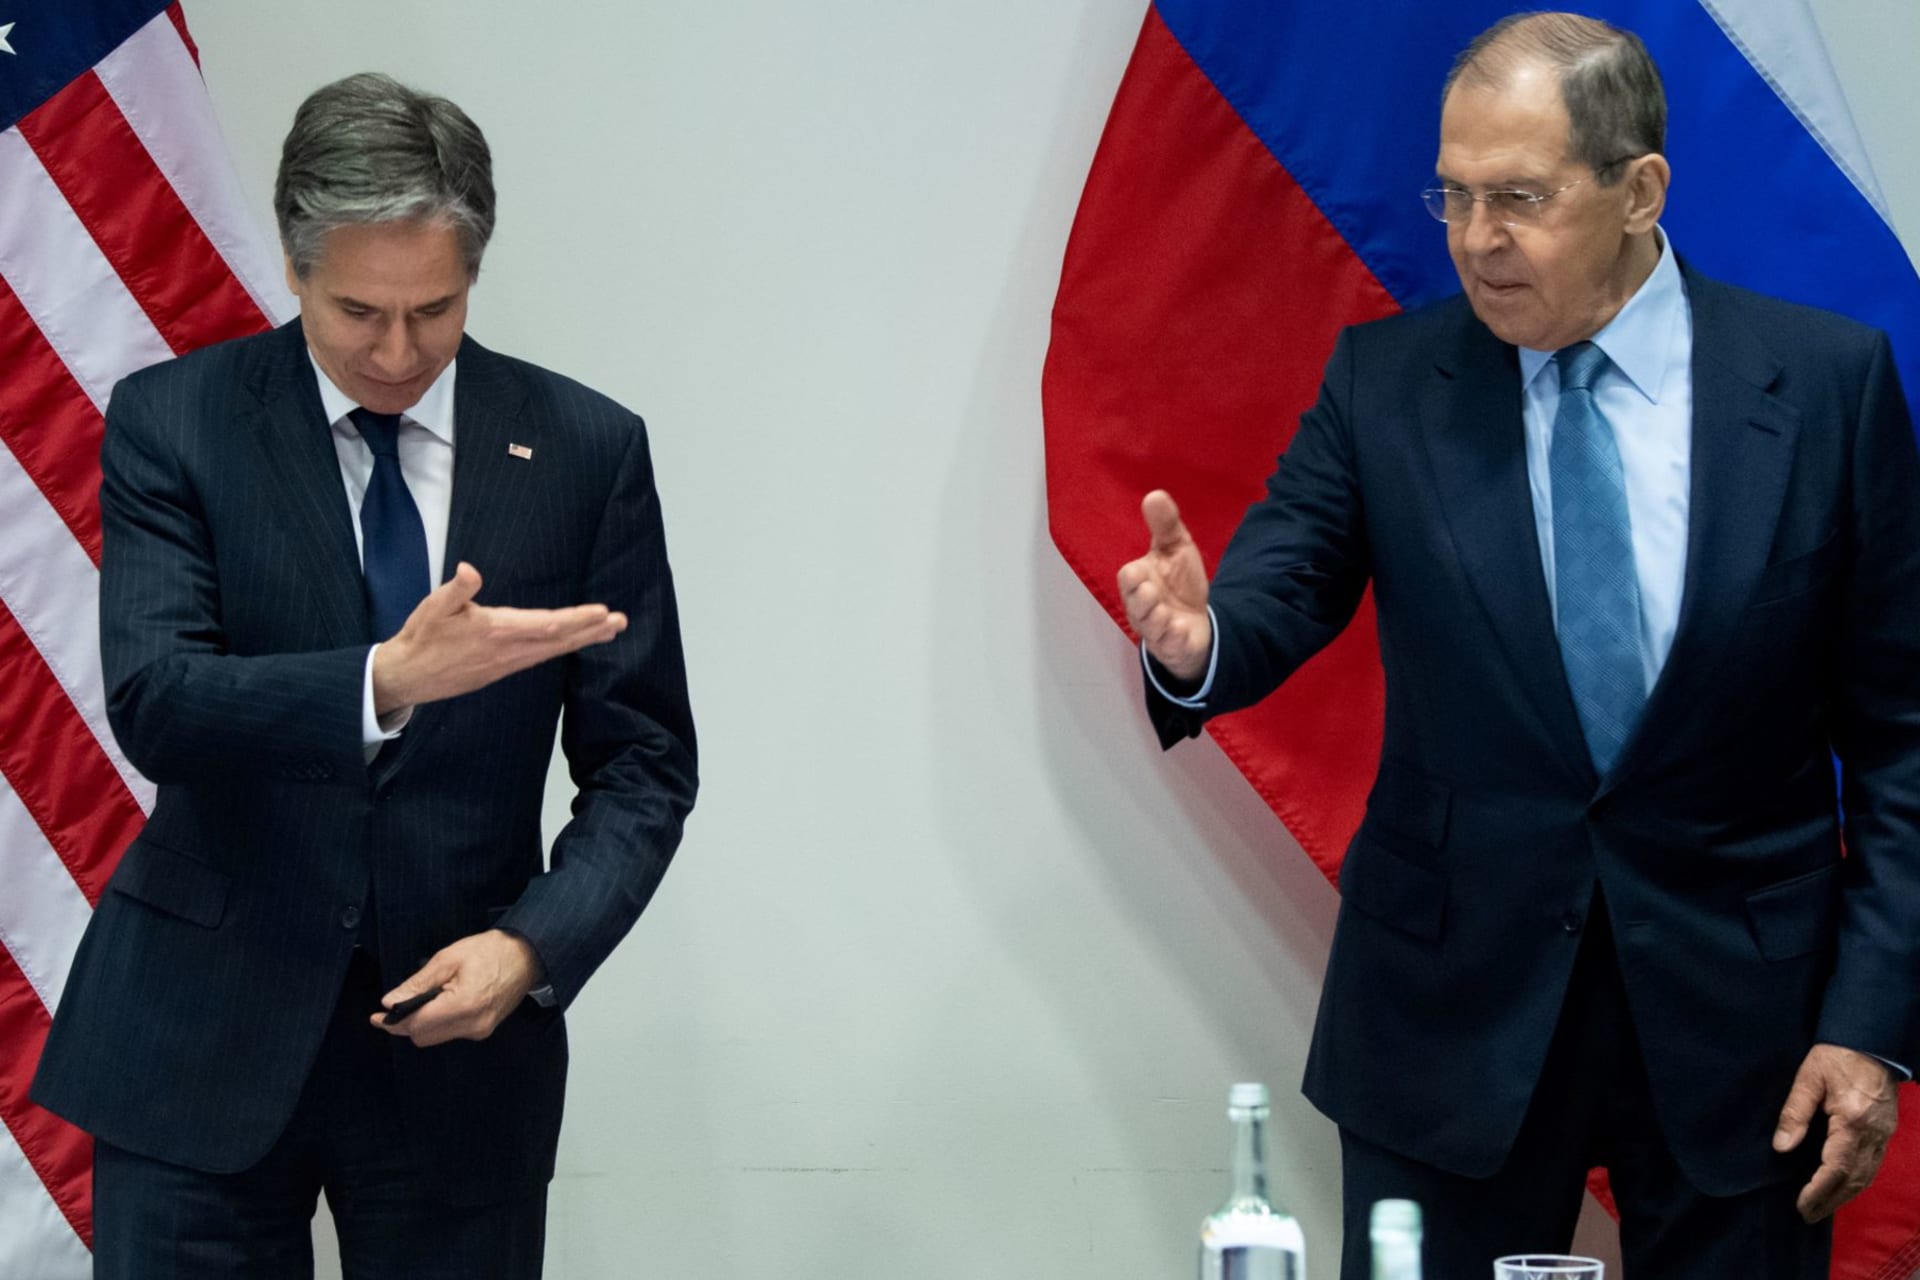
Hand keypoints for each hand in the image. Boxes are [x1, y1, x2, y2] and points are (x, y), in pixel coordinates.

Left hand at [371, 929, 544, 1047]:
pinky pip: (451, 1033)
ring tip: (425, 998)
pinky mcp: (484, 1030)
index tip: (377, 1017)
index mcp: (463, 1006)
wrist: (528, 956)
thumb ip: (418, 983)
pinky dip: (440, 1022)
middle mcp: (472, 1026)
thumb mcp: (449, 958)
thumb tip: (391, 1002)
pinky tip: (442, 1002)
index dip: (393, 1022)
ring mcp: (480, 1031)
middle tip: (398, 1004)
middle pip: (423, 1037)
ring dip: (424, 1023)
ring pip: (436, 1037)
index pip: (417, 1024)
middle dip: (407, 1023)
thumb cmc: (490, 951)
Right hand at [372, 562, 626, 713]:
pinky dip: (563, 649)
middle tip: (621, 622)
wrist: (407, 676)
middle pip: (558, 641)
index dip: (577, 620)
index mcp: (495, 631)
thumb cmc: (421, 637)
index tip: (602, 612)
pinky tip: (576, 643)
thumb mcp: (433, 606)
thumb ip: (456, 589)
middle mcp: (508, 650)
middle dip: (591, 630)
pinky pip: (540, 657)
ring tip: (610, 631)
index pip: (546, 625)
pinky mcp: (503, 670)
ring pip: (552, 651)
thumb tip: (470, 570)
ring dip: (583, 640)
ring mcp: (507, 663)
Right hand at [1116, 490, 1212, 682]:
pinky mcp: (1173, 648)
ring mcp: (1157, 631)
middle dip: (1142, 600)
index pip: (1128, 579)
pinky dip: (1174, 640)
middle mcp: (1143, 609)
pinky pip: (1170, 647)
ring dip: (1158, 620)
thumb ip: (1165, 525)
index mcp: (1140, 583)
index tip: (1141, 571)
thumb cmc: (1178, 583)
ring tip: (1168, 615)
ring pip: (1150, 629)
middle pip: (1135, 606)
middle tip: (1151, 591)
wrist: (1195, 622)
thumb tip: (1154, 494)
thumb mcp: (1175, 549)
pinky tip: (1181, 630)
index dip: (1134, 577)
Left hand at [1773, 1042, 1898, 1220]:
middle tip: (1808, 1215)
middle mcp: (1873, 1134)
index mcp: (1853, 1122)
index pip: (1837, 1168)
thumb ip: (1794, 1112)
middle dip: (1831, 1201)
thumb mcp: (1808, 1078)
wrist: (1871, 1041)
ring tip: (1821, 1208)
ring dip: (1845, 1196)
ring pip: (1867, 1176)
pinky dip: (1857, 1181)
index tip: (1801, 1205)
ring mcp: (1884, 1134)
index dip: (1818, 1191)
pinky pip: (1873, 1165)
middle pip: (1855, 1179)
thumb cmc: (1836, 1055)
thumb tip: (1781, 1147)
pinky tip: (1842, 1186)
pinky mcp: (1886, 1130)